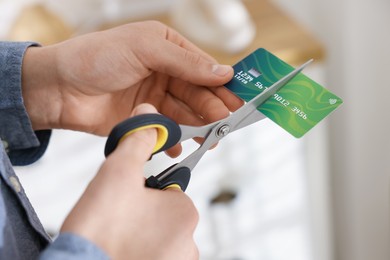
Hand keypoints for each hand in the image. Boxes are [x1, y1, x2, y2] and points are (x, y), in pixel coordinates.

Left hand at [21, 21, 242, 152]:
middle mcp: (164, 72)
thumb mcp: (144, 49)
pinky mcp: (144, 119)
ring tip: (209, 141)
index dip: (222, 85)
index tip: (238, 102)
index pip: (203, 68)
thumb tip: (224, 73)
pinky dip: (175, 140)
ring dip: (198, 127)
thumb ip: (185, 63)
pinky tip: (179, 147)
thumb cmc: (98, 58)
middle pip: (197, 93)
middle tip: (224, 124)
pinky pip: (168, 130)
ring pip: (186, 114)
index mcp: (167, 48)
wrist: (59, 88)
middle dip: (212, 109)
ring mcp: (154, 97)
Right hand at [60, 103, 198, 259]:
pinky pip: (152, 254)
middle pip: (161, 212)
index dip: (141, 188)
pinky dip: (139, 252)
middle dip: (141, 210)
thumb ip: (137, 142)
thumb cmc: (99, 230)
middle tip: (116, 217)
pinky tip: (119, 250)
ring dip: (139, 232)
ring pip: (156, 235)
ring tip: (116, 236)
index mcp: (185, 211)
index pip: (167, 187)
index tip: (123, 199)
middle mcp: (189, 241)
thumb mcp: (118, 173)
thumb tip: (149, 116)